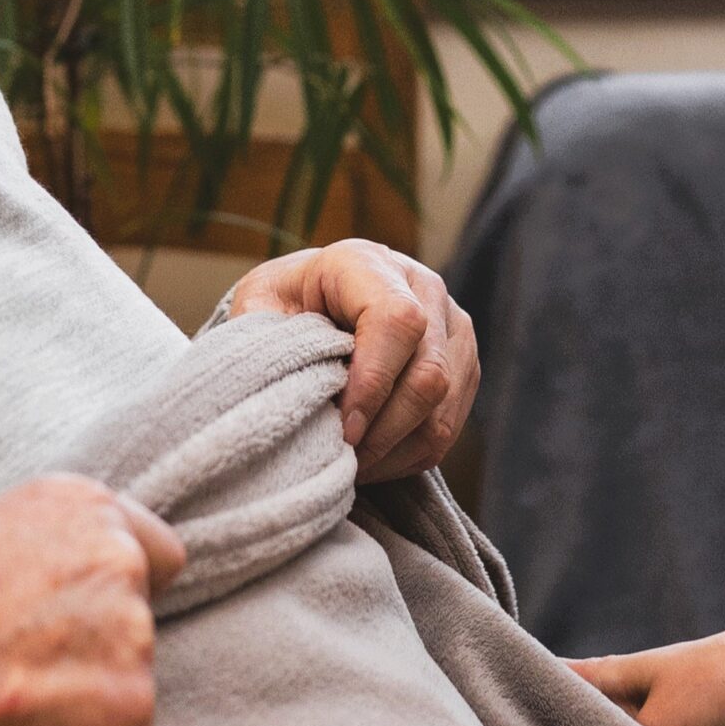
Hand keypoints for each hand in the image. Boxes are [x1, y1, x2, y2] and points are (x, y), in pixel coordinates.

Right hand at [0, 475, 185, 725]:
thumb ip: (27, 561)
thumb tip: (30, 595)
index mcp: (81, 509)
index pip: (153, 553)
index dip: (115, 592)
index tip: (80, 617)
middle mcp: (120, 566)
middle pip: (134, 626)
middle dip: (89, 653)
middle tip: (15, 674)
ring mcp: (132, 640)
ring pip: (124, 687)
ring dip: (80, 706)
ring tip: (1, 709)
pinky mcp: (131, 711)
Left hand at [227, 238, 478, 481]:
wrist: (316, 296)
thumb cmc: (285, 304)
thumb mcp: (261, 305)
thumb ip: (269, 336)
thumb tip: (292, 389)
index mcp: (369, 263)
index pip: (397, 322)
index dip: (373, 383)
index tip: (341, 426)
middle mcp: (423, 287)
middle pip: (429, 372)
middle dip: (383, 429)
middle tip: (342, 456)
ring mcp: (452, 326)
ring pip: (443, 405)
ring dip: (396, 447)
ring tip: (352, 462)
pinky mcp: (463, 363)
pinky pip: (449, 424)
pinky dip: (409, 453)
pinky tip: (372, 457)